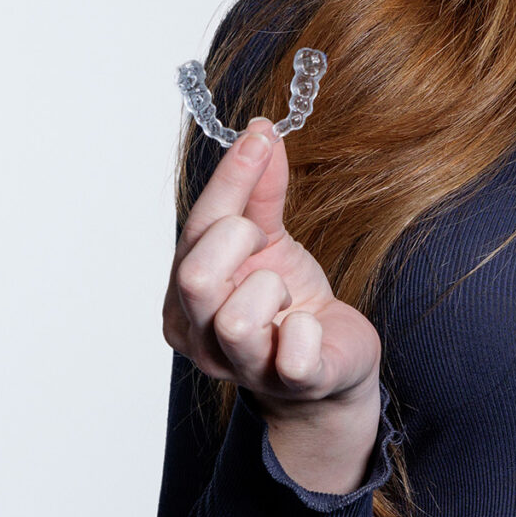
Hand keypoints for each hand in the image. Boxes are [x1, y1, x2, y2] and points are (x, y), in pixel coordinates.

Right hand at [163, 115, 382, 492]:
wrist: (330, 366)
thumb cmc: (289, 302)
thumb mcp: (271, 240)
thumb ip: (259, 191)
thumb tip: (258, 131)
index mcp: (185, 296)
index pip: (196, 231)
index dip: (230, 180)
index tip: (259, 136)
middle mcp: (200, 336)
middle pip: (196, 278)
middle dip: (240, 244)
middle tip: (266, 247)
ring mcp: (242, 366)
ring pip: (237, 319)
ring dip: (273, 291)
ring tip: (285, 298)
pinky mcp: (292, 384)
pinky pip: (295, 355)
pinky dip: (309, 330)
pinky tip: (309, 326)